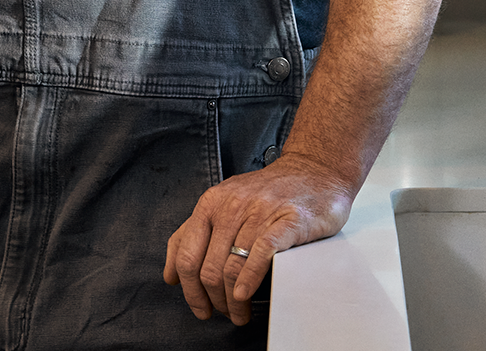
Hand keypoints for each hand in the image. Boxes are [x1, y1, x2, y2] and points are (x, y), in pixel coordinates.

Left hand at [162, 153, 354, 325]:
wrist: (315, 171)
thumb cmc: (268, 193)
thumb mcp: (223, 204)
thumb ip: (193, 234)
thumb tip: (170, 275)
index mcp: (210, 203)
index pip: (186, 256)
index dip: (190, 291)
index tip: (200, 307)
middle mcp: (231, 205)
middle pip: (208, 268)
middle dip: (213, 300)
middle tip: (224, 314)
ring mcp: (259, 211)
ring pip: (232, 267)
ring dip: (233, 301)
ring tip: (240, 313)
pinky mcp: (287, 220)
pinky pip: (260, 254)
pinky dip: (249, 280)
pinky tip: (245, 295)